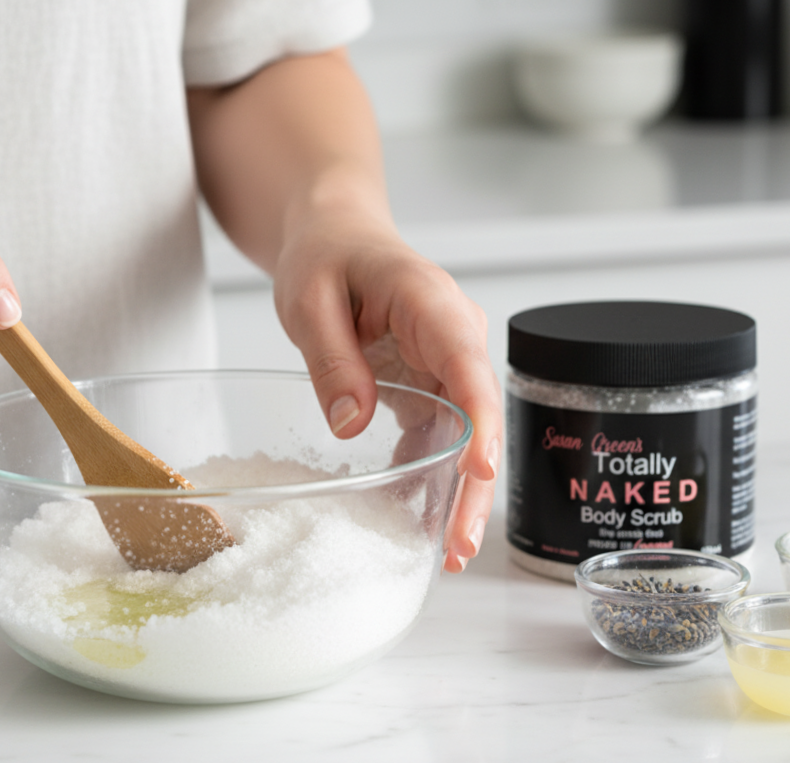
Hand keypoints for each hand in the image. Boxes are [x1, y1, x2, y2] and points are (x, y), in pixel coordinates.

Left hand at [274, 213, 501, 572]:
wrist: (337, 238)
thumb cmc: (327, 256)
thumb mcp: (309, 298)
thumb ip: (331, 359)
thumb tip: (350, 425)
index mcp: (430, 302)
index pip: (467, 361)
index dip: (480, 418)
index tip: (481, 469)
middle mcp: (453, 336)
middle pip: (478, 414)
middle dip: (475, 482)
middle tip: (461, 545)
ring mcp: (446, 363)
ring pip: (466, 435)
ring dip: (460, 492)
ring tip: (449, 551)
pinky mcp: (431, 385)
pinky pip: (439, 435)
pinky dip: (429, 476)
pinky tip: (417, 518)